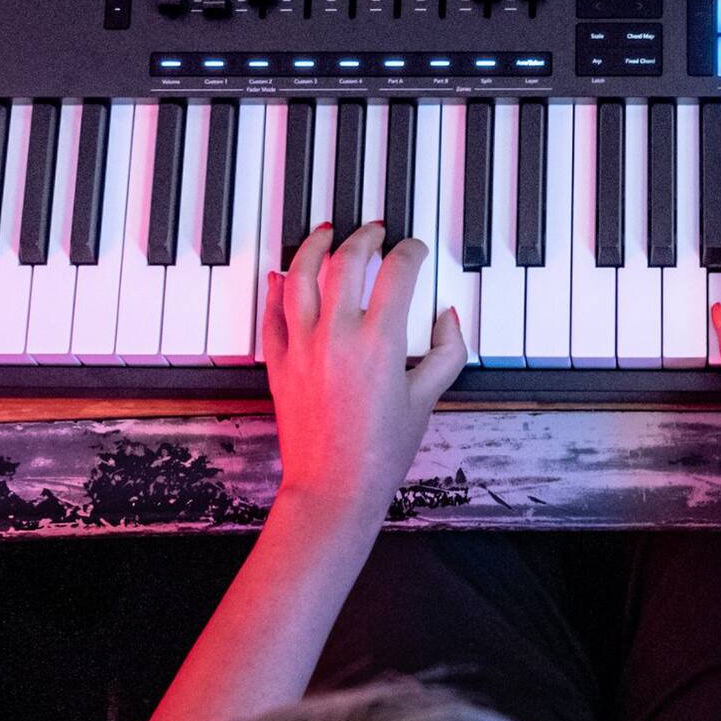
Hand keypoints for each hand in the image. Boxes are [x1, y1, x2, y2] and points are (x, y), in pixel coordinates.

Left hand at [261, 222, 466, 519]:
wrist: (333, 489)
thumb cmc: (381, 452)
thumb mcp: (427, 401)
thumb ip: (448, 353)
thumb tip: (448, 317)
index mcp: (380, 343)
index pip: (397, 273)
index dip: (410, 252)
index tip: (414, 250)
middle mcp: (336, 336)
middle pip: (346, 262)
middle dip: (363, 238)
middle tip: (374, 231)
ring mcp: (302, 347)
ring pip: (300, 276)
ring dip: (313, 247)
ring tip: (325, 233)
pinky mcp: (279, 363)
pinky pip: (272, 313)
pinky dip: (277, 287)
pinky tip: (283, 273)